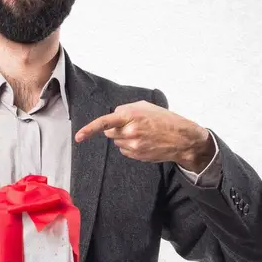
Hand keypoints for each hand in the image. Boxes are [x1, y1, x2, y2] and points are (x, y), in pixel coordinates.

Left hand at [74, 100, 214, 171]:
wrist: (182, 139)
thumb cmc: (165, 119)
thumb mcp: (146, 106)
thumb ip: (126, 109)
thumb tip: (114, 116)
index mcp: (131, 116)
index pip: (105, 123)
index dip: (89, 129)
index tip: (78, 137)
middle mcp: (130, 132)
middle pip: (109, 132)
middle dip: (116, 128)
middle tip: (132, 125)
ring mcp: (133, 146)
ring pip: (116, 142)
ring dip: (123, 137)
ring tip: (142, 133)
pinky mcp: (136, 156)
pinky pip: (124, 150)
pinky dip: (129, 145)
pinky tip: (144, 142)